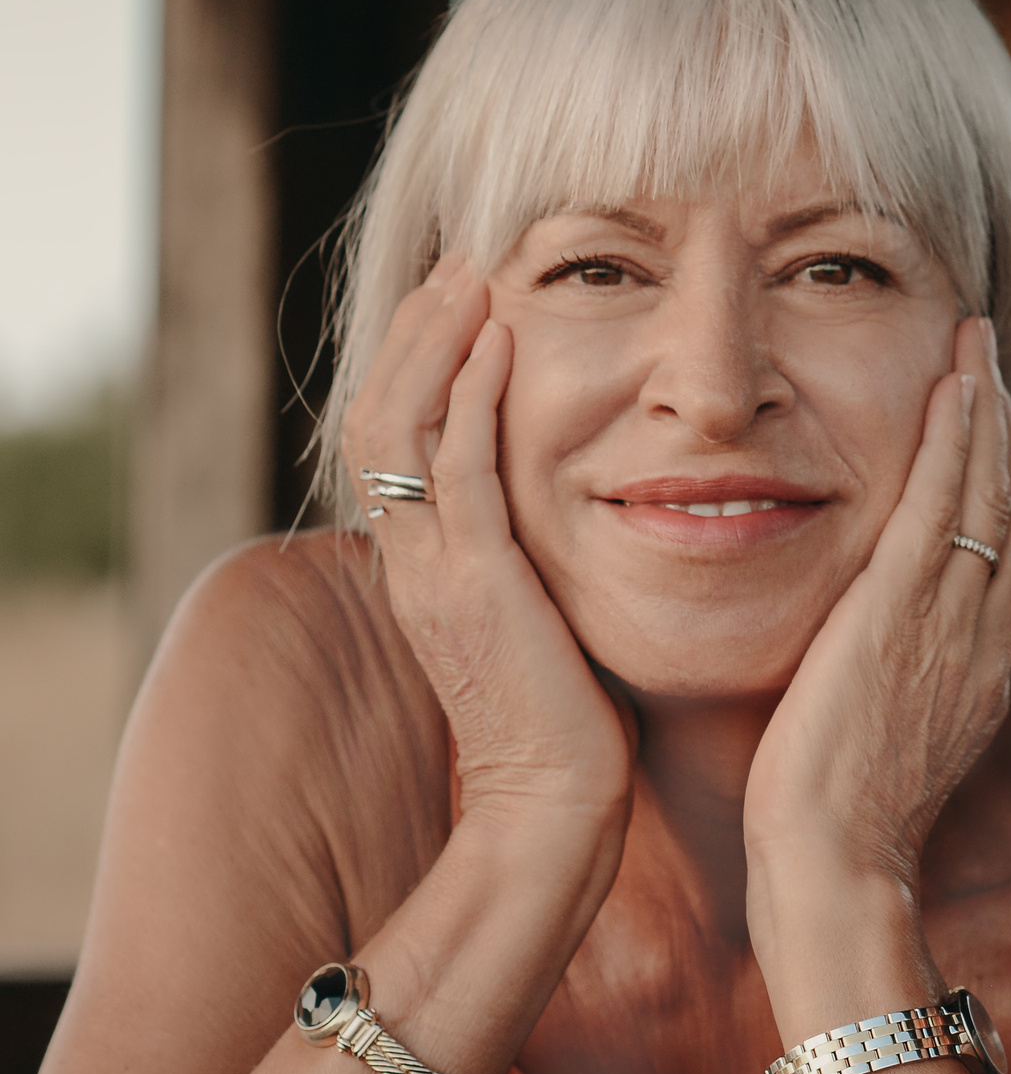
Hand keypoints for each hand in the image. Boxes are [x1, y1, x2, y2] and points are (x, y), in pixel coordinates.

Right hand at [343, 256, 633, 821]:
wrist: (557, 810)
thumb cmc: (569, 727)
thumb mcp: (538, 621)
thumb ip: (529, 564)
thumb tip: (562, 515)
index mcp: (425, 570)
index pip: (393, 443)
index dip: (416, 364)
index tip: (457, 301)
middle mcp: (415, 563)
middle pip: (378, 416)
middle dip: (416, 332)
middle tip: (458, 263)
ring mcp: (436, 573)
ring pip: (401, 426)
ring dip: (436, 340)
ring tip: (471, 274)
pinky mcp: (478, 586)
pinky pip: (459, 468)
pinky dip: (472, 394)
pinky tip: (502, 338)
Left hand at [742, 317, 1010, 886]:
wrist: (834, 871)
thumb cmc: (835, 839)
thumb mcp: (888, 759)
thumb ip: (898, 702)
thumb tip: (880, 676)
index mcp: (980, 677)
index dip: (1007, 483)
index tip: (988, 430)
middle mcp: (983, 641)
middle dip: (1005, 427)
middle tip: (985, 359)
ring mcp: (952, 624)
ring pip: (993, 493)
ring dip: (985, 408)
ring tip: (970, 341)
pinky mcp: (903, 613)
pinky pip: (945, 506)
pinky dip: (955, 439)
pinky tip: (949, 386)